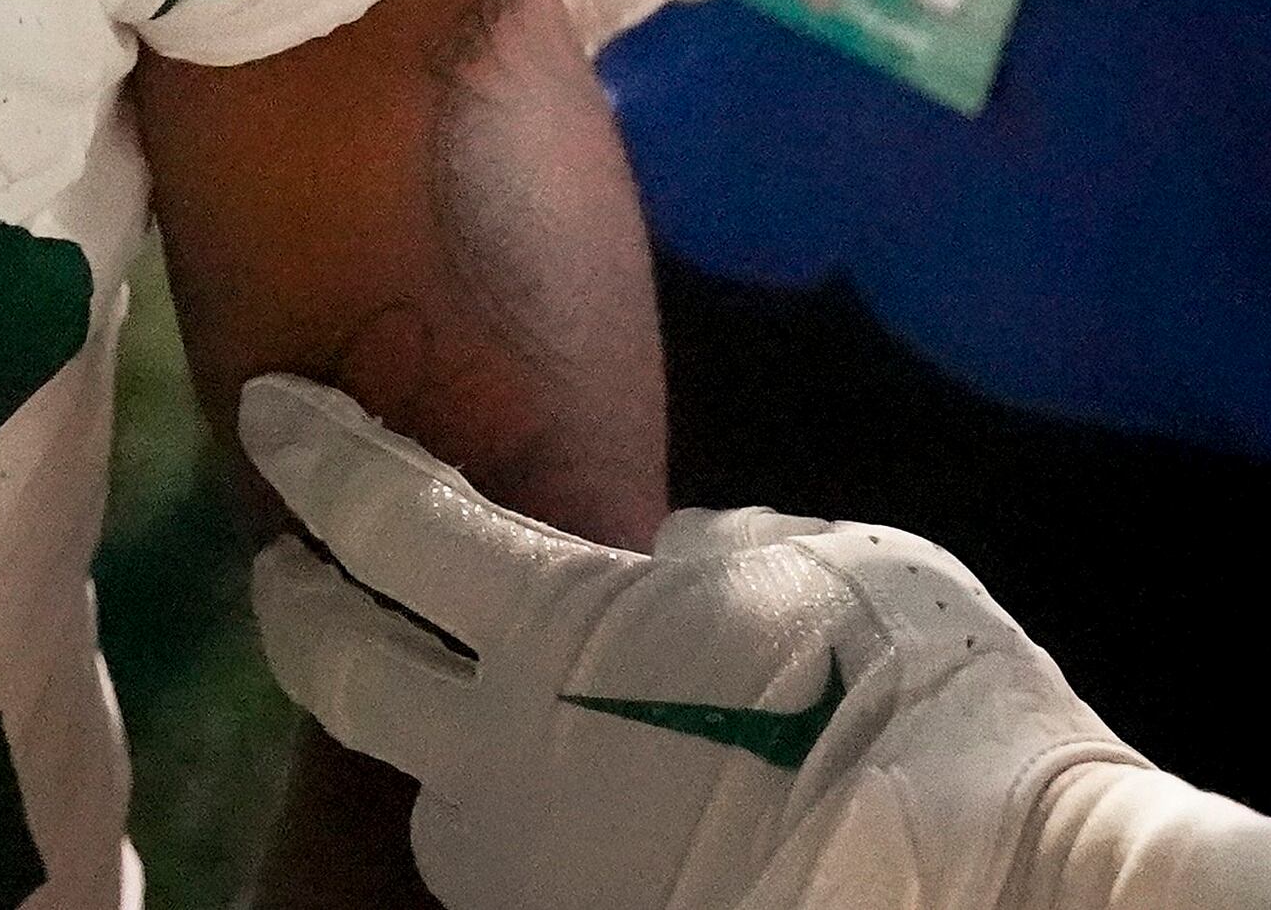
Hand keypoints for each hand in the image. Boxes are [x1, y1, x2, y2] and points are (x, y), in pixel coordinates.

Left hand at [241, 374, 1137, 909]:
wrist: (1001, 899)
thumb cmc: (933, 712)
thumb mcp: (834, 567)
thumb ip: (713, 556)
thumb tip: (661, 564)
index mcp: (552, 630)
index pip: (385, 517)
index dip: (318, 454)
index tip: (269, 411)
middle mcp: (498, 762)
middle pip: (333, 668)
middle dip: (295, 606)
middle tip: (287, 569)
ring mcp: (527, 884)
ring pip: (437, 799)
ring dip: (446, 746)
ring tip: (483, 711)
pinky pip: (528, 883)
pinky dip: (543, 837)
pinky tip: (605, 817)